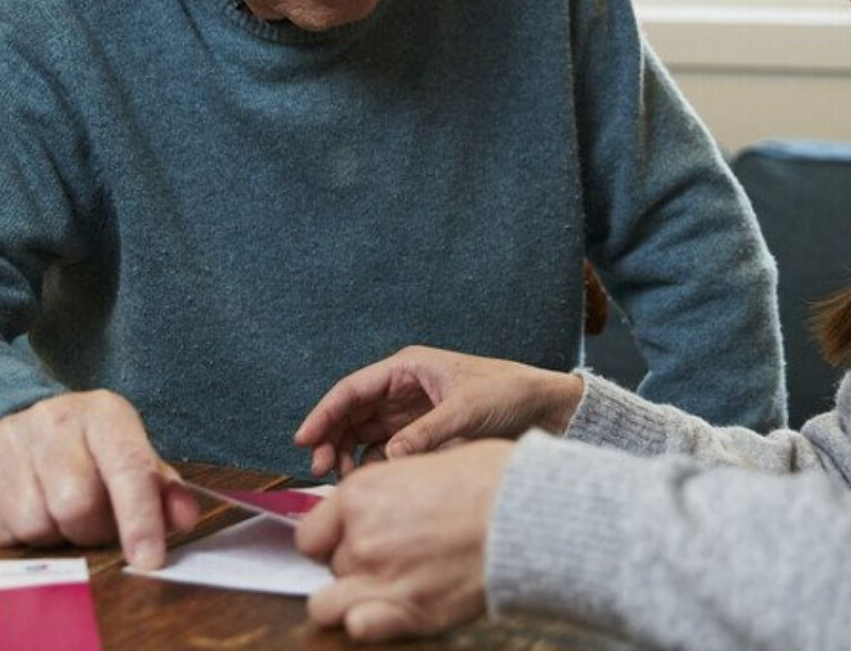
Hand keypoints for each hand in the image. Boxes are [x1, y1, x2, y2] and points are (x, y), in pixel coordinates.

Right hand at [0, 390, 199, 567]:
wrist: (11, 419)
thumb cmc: (85, 450)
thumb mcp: (129, 456)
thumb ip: (162, 489)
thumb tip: (184, 517)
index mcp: (102, 413)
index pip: (127, 469)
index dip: (140, 520)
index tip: (149, 560)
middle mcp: (51, 419)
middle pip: (77, 505)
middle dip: (90, 530)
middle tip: (92, 521)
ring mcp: (5, 441)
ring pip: (35, 522)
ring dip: (52, 534)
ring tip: (56, 510)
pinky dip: (18, 535)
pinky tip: (25, 508)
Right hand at [293, 345, 583, 477]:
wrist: (546, 407)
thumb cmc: (509, 393)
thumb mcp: (467, 410)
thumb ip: (426, 434)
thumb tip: (387, 460)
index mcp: (408, 367)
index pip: (353, 389)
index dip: (324, 413)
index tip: (303, 438)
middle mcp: (404, 389)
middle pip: (352, 414)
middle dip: (332, 439)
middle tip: (321, 471)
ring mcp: (412, 413)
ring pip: (364, 434)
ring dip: (349, 455)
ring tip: (342, 482)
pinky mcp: (424, 435)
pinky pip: (386, 450)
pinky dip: (372, 466)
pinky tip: (368, 483)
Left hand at [296, 440, 512, 641]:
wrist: (532, 514)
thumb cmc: (493, 481)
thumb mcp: (430, 462)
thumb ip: (392, 489)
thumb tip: (383, 501)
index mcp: (361, 494)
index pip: (312, 532)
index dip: (332, 539)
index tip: (353, 541)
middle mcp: (360, 537)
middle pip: (330, 565)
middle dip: (354, 564)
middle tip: (393, 558)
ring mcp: (380, 577)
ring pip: (329, 603)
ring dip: (350, 598)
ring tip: (384, 590)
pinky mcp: (407, 610)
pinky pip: (356, 626)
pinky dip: (366, 623)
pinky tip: (387, 613)